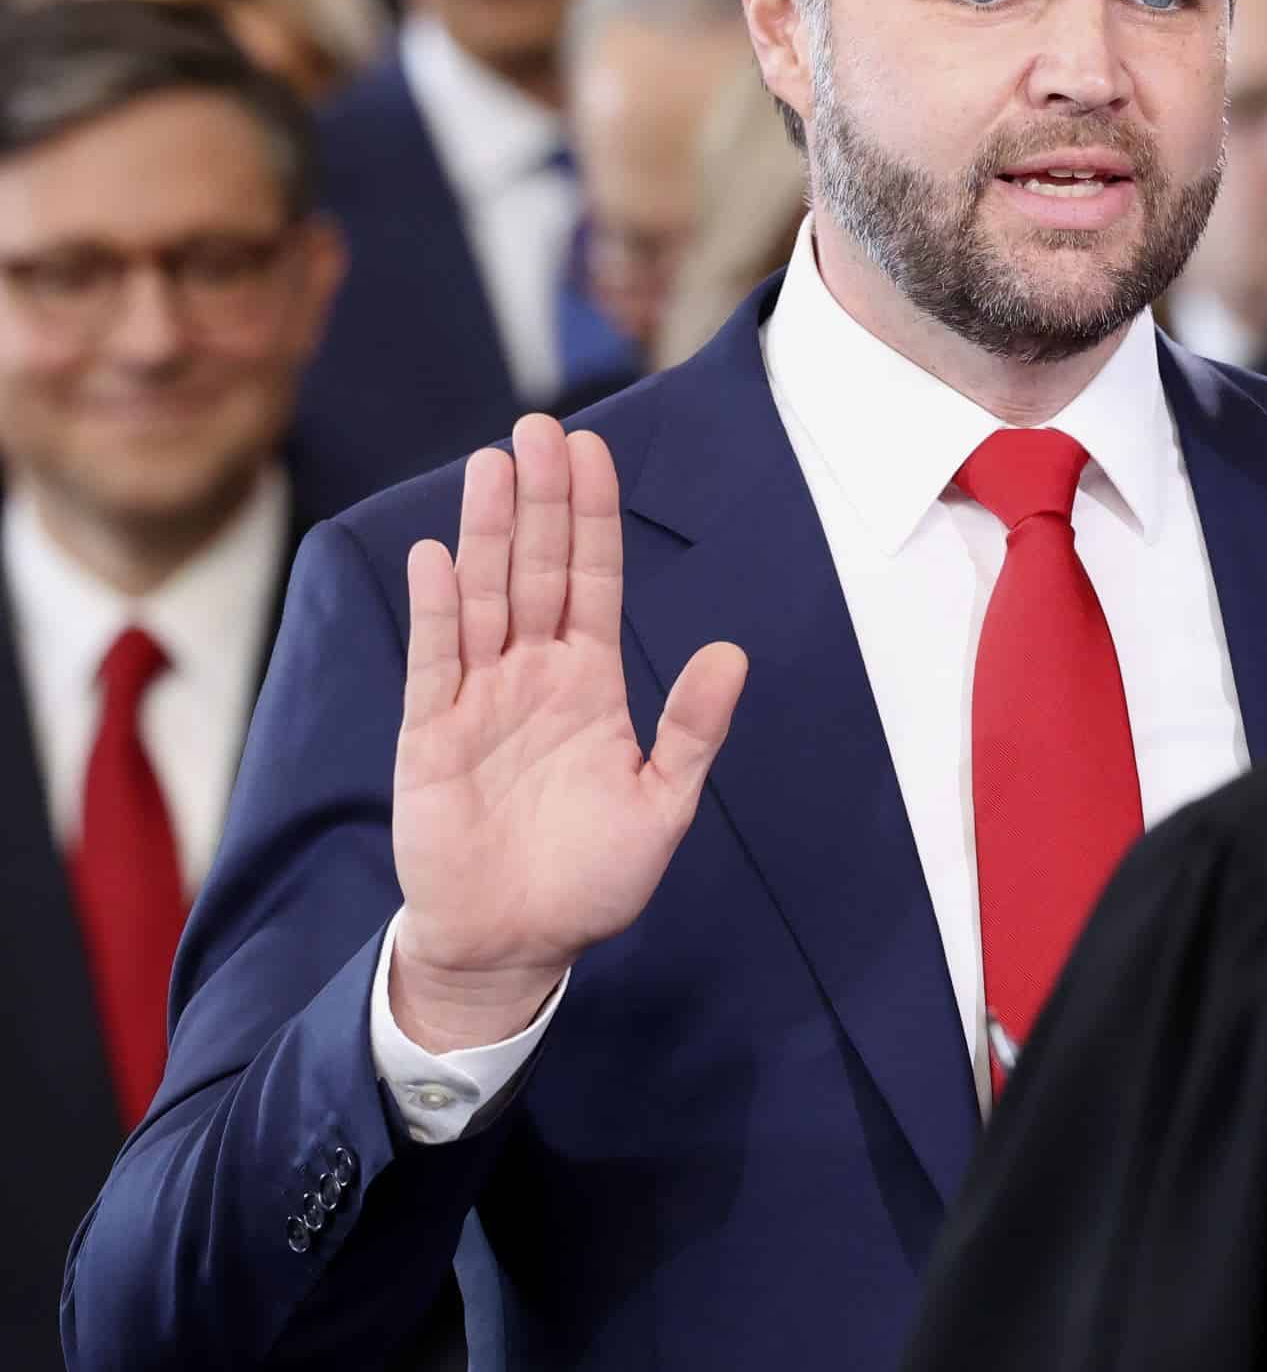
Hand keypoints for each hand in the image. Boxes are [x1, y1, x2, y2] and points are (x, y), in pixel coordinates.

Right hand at [389, 417, 746, 1052]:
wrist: (516, 945)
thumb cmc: (590, 878)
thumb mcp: (662, 803)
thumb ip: (691, 728)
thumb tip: (730, 653)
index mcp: (589, 682)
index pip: (592, 580)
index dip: (592, 517)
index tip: (591, 450)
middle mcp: (532, 675)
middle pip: (537, 570)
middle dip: (541, 500)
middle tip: (539, 426)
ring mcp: (478, 699)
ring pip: (486, 598)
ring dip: (489, 533)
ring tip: (493, 465)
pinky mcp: (432, 736)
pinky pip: (436, 661)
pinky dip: (439, 610)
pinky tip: (438, 555)